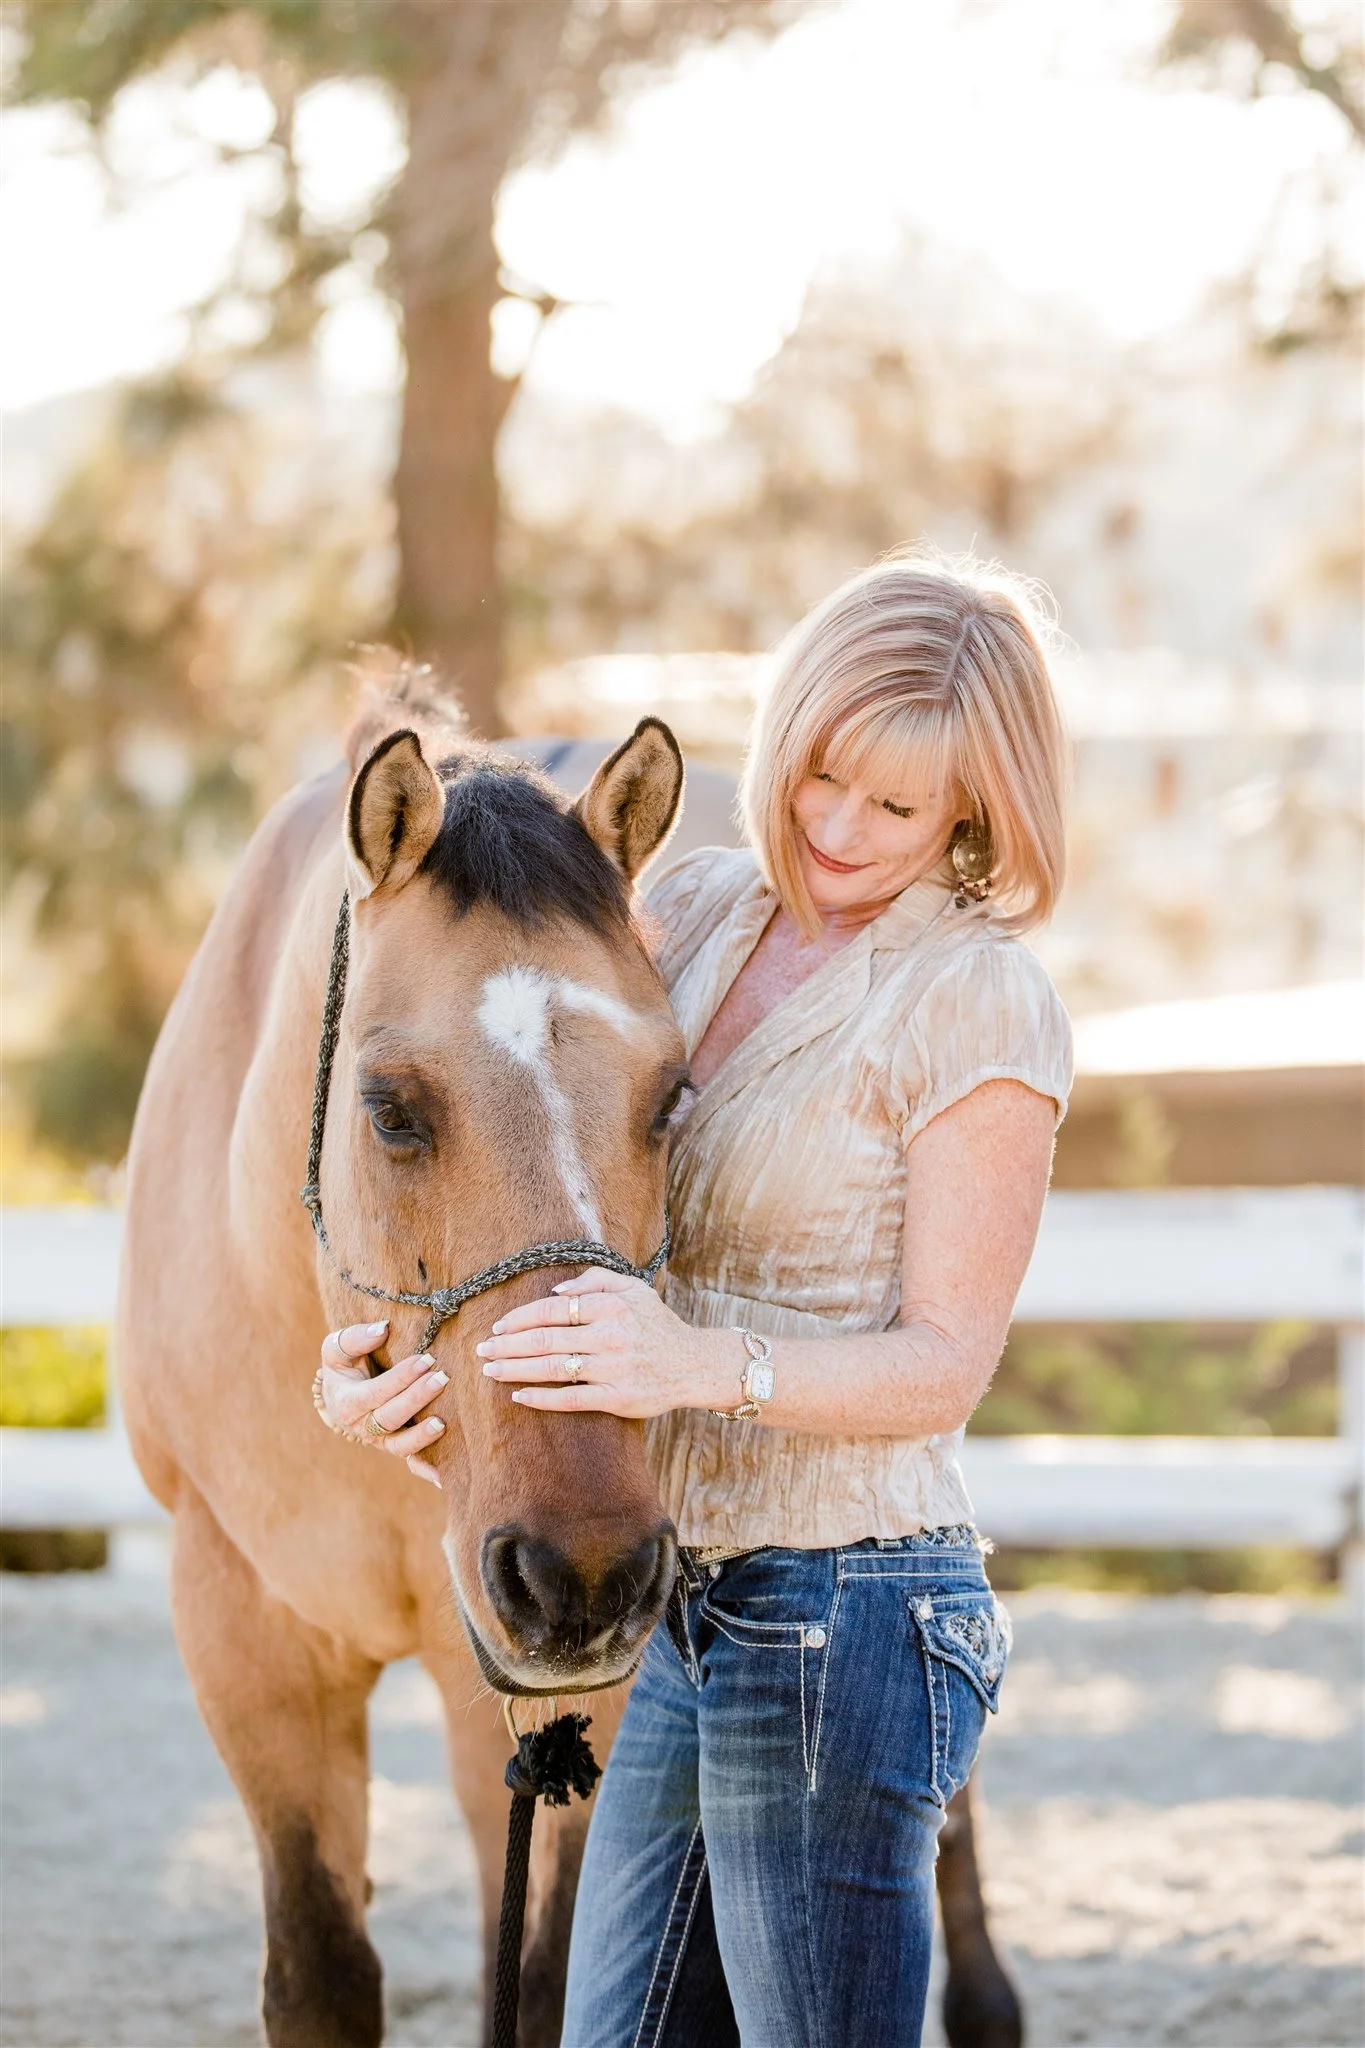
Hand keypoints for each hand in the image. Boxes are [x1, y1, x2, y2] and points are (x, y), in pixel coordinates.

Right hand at [315, 1322, 447, 1486]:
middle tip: (442, 1378)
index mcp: (347, 1402)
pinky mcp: (395, 1446)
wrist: (340, 1394)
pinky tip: (445, 1476)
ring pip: (400, 1446)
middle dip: (417, 1399)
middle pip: (390, 1418)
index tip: (425, 1359)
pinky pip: (411, 1463)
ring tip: (442, 1423)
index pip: (375, 1393)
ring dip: (422, 1436)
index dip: (400, 1378)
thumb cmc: (343, 1367)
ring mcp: (380, 1441)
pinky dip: (427, 1471)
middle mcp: (362, 1427)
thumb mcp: (337, 1349)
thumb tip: (383, 1329)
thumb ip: (355, 1338)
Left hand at [475, 1269, 730, 1416]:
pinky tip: (519, 1396)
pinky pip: (572, 1399)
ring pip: (553, 1368)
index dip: (520, 1318)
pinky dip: (542, 1398)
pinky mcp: (619, 1398)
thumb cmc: (657, 1325)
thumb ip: (595, 1280)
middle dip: (507, 1345)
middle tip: (481, 1350)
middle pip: (546, 1339)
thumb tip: (555, 1291)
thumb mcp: (634, 1288)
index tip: (498, 1327)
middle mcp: (611, 1335)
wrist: (694, 1364)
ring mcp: (614, 1369)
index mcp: (611, 1306)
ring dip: (516, 1370)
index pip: (553, 1310)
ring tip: (490, 1370)